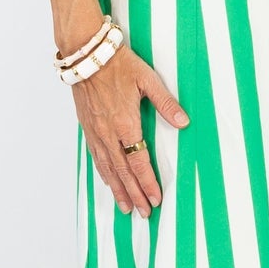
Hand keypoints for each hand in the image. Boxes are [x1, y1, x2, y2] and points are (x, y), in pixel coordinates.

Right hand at [71, 45, 188, 218]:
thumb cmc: (118, 64)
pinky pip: (95, 157)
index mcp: (125, 124)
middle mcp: (108, 133)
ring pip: (107, 168)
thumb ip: (165, 102)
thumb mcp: (148, 79)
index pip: (139, 162)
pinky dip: (103, 174)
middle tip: (143, 213)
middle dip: (134, 194)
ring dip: (118, 190)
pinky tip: (108, 182)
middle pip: (123, 172)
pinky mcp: (87, 126)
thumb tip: (183, 122)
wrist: (85, 54)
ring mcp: (95, 132)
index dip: (148, 183)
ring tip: (125, 207)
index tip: (155, 199)